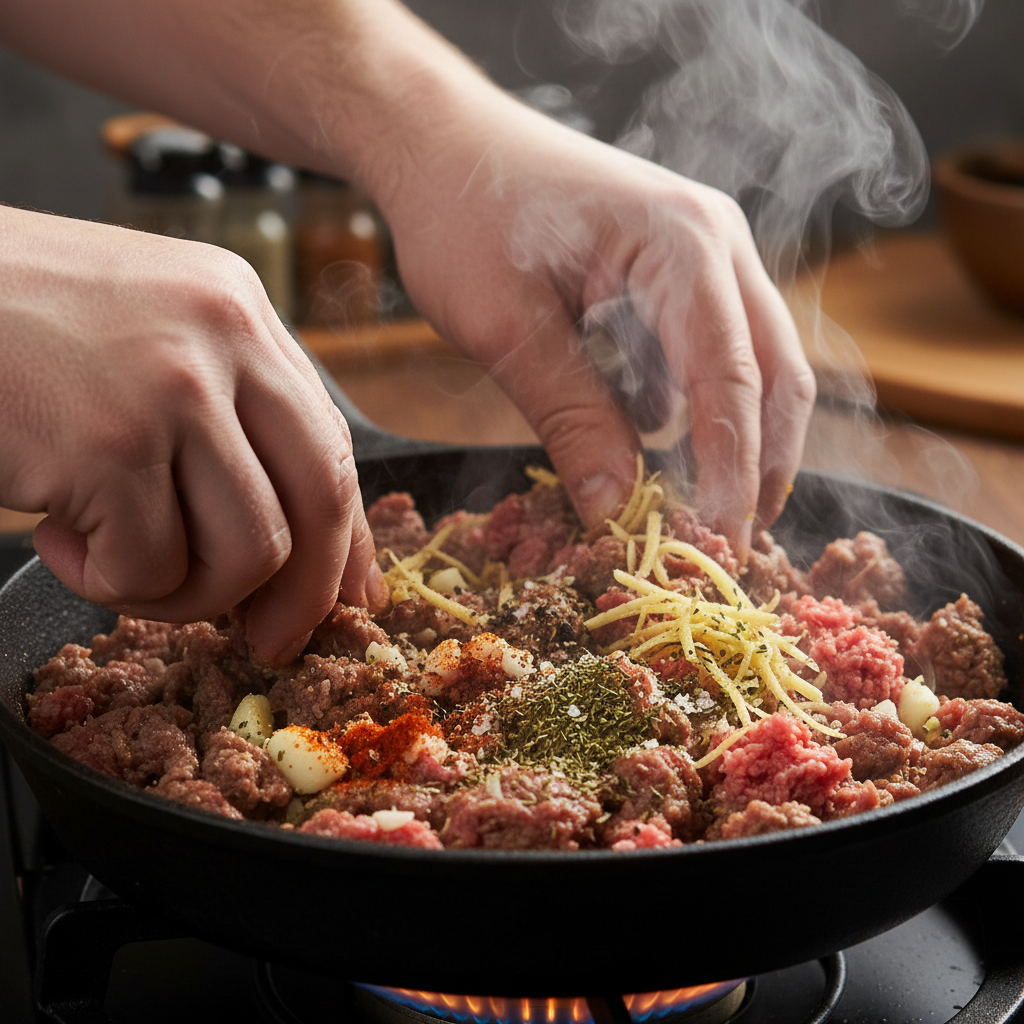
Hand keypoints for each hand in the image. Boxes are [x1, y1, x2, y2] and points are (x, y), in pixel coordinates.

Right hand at [0, 206, 385, 662]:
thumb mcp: (146, 337)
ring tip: (112, 558)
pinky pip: (151, 568)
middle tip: (271, 640)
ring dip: (183, 592)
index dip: (344, 537)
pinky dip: (105, 582)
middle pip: (320, 498)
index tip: (346, 594)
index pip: (331, 444)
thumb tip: (292, 537)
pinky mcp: (110, 444)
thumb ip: (224, 413)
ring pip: (248, 552)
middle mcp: (223, 337)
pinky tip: (54, 534)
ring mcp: (171, 388)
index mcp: (238, 310)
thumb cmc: (11, 327)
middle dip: (305, 593)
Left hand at [375, 90, 815, 554]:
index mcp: (684, 245)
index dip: (732, 469)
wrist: (438, 142)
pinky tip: (643, 438)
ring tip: (691, 506)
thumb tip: (613, 511)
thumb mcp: (508, 328)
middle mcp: (715, 242)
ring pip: (748, 363)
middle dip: (760, 460)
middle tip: (735, 540)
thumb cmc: (465, 214)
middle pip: (774, 370)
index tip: (722, 542)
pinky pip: (702, 350)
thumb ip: (570, 417)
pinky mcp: (674, 273)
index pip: (732, 377)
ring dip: (726, 435)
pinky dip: (686, 404)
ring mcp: (702, 254)